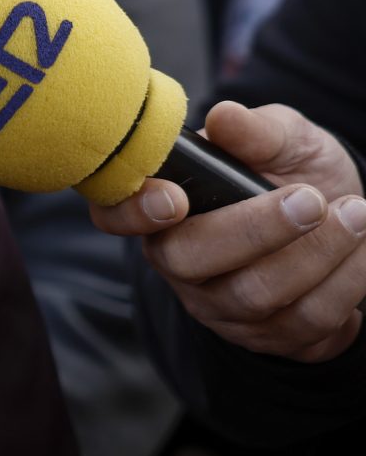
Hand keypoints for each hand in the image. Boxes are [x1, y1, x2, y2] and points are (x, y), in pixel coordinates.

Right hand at [91, 101, 365, 360]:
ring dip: (315, 254)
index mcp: (161, 205)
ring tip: (356, 214)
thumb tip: (224, 118)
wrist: (342, 221)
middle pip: (189, 259)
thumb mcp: (282, 140)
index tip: (175, 197)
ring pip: (254, 294)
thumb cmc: (293, 174)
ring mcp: (219, 306)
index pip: (115, 215)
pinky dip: (344, 281)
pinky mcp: (268, 337)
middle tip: (311, 199)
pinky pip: (304, 320)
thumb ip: (255, 131)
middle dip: (255, 230)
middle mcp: (177, 261)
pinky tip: (363, 248)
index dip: (132, 211)